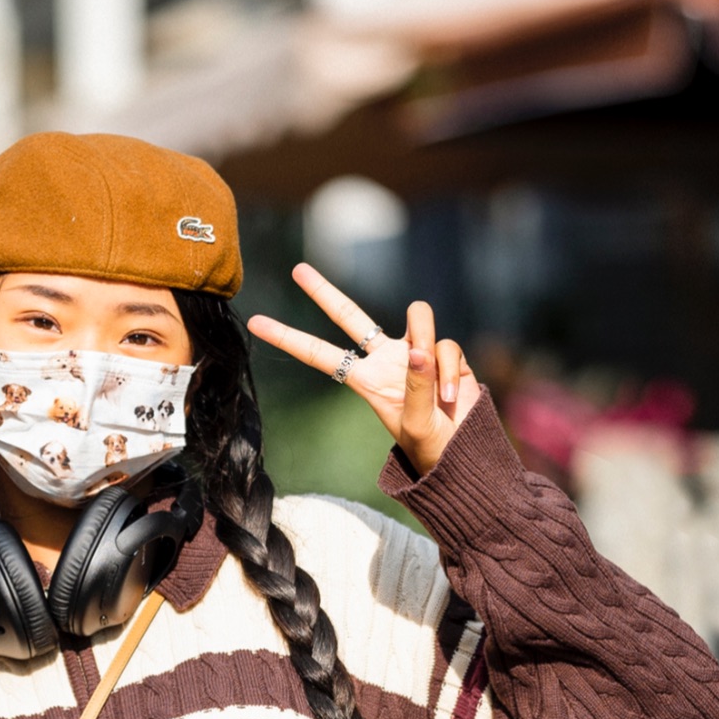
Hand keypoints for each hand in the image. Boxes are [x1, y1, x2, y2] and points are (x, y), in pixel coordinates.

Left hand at [247, 264, 480, 473]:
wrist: (462, 449)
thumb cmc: (430, 443)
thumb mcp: (415, 422)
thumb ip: (416, 385)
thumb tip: (420, 351)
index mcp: (363, 379)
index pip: (319, 354)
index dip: (288, 338)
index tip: (256, 322)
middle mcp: (384, 359)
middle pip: (349, 316)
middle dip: (324, 292)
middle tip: (297, 270)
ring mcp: (414, 352)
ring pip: (418, 316)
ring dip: (428, 341)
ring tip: (439, 391)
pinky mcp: (443, 352)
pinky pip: (446, 345)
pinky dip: (449, 370)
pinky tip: (451, 396)